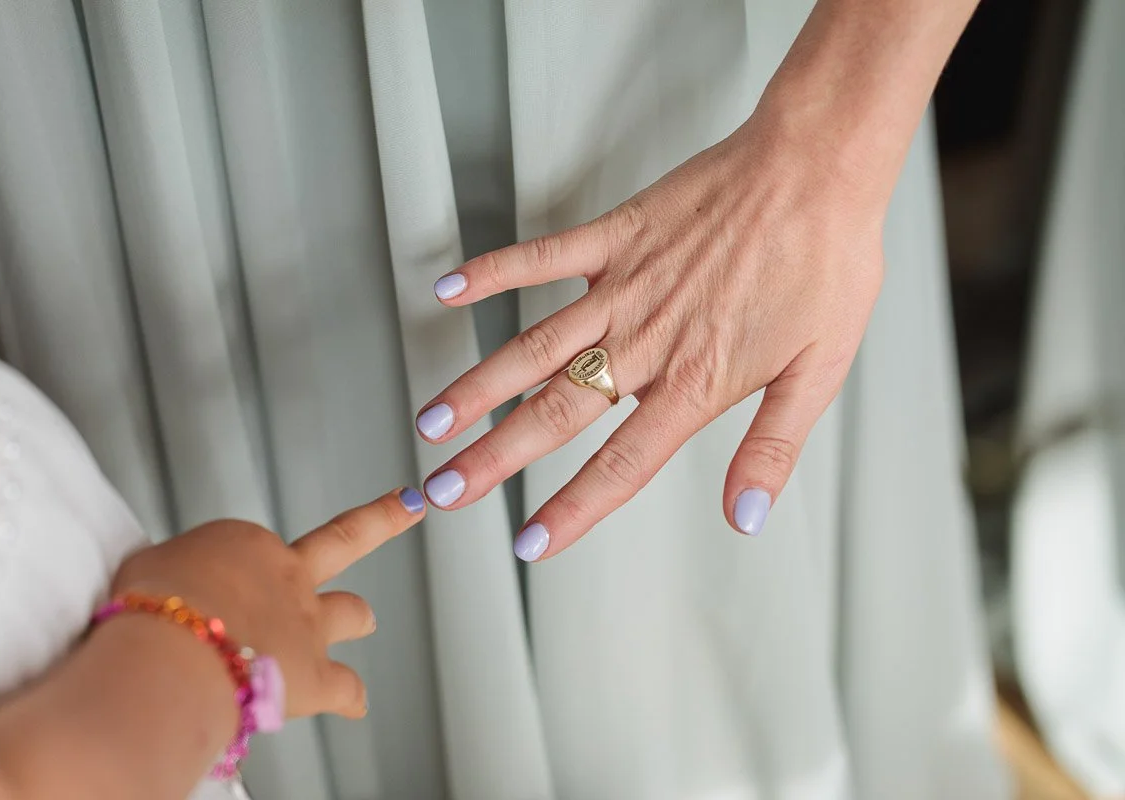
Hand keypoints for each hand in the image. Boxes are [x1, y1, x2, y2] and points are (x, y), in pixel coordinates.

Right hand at [110, 487, 426, 718]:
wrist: (172, 645)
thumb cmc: (150, 605)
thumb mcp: (149, 568)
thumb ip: (173, 574)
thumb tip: (166, 586)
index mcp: (248, 546)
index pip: (250, 553)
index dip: (231, 572)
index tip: (205, 586)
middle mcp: (287, 577)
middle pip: (341, 541)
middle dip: (379, 520)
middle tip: (402, 507)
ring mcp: (307, 624)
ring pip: (351, 610)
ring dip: (356, 617)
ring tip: (363, 621)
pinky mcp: (315, 674)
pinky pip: (347, 686)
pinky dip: (350, 697)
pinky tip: (355, 703)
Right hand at [416, 114, 884, 556]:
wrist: (818, 169)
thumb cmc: (826, 265)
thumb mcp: (819, 371)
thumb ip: (772, 449)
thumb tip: (746, 519)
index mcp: (695, 383)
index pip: (622, 464)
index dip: (572, 510)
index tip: (530, 544)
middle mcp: (646, 342)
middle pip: (555, 413)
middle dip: (494, 459)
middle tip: (445, 490)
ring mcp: (624, 287)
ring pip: (534, 346)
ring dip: (478, 387)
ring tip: (434, 419)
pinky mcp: (615, 236)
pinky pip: (541, 257)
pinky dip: (493, 271)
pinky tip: (450, 289)